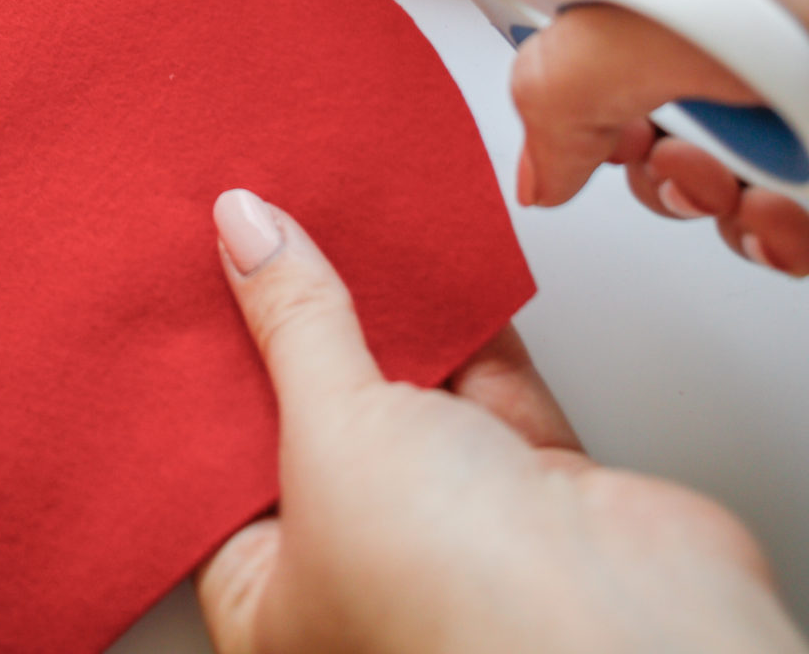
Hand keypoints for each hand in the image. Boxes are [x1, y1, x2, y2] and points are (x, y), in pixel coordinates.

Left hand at [197, 190, 804, 653]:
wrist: (632, 629)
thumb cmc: (457, 605)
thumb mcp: (331, 434)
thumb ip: (293, 323)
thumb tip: (247, 233)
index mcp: (274, 602)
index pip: (214, 468)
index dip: (205, 373)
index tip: (195, 277)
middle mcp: (360, 568)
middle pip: (312, 414)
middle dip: (298, 322)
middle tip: (266, 222)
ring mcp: (452, 526)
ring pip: (404, 389)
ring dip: (383, 309)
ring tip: (337, 215)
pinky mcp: (533, 487)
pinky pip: (486, 380)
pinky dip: (467, 316)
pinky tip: (431, 250)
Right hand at [511, 0, 808, 274]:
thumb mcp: (726, 8)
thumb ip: (592, 64)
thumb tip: (538, 151)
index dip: (565, 34)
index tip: (499, 62)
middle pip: (653, 70)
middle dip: (660, 143)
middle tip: (685, 151)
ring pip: (719, 144)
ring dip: (722, 197)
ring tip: (758, 188)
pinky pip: (779, 188)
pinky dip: (778, 228)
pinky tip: (796, 219)